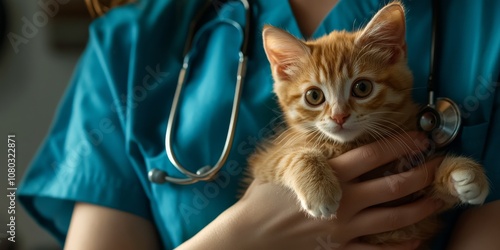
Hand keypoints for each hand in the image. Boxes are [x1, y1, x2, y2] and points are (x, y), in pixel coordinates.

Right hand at [177, 132, 442, 249]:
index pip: (372, 155)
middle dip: (419, 175)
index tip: (419, 138)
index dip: (398, 144)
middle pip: (391, 186)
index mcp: (329, 176)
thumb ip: (308, 152)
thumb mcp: (283, 166)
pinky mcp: (340, 248)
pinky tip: (414, 242)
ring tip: (436, 201)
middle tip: (438, 166)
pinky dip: (398, 247)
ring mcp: (344, 228)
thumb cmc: (262, 200)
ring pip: (392, 218)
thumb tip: (324, 135)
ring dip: (418, 208)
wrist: (251, 235)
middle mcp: (344, 201)